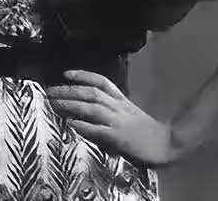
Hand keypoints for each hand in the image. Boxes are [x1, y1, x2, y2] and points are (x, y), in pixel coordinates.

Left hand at [46, 69, 174, 165]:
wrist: (167, 144)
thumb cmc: (146, 131)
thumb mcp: (128, 115)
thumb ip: (111, 110)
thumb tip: (90, 112)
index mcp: (121, 100)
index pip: (101, 82)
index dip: (83, 75)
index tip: (66, 74)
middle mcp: (118, 107)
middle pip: (90, 93)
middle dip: (68, 90)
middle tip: (49, 90)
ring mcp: (119, 121)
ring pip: (92, 108)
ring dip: (71, 104)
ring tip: (54, 103)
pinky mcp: (120, 138)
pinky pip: (100, 130)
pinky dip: (84, 126)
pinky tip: (71, 124)